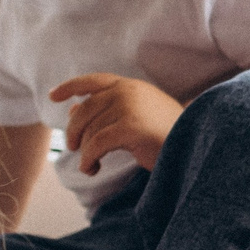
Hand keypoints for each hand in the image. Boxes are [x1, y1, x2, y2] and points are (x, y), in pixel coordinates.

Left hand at [50, 74, 183, 173]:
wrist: (196, 144)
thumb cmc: (168, 136)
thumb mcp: (136, 118)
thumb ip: (108, 111)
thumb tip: (73, 109)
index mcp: (131, 86)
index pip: (94, 80)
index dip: (71, 86)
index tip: (53, 96)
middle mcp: (128, 91)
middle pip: (84, 110)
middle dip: (74, 131)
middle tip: (73, 148)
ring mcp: (130, 106)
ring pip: (89, 131)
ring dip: (84, 152)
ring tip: (90, 166)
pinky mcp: (131, 126)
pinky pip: (96, 145)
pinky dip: (88, 160)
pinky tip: (92, 169)